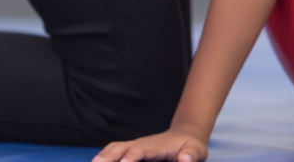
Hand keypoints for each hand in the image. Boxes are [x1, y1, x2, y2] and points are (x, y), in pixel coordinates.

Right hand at [93, 127, 208, 161]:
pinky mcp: (134, 148)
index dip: (132, 156)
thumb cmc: (191, 146)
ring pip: (117, 147)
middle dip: (110, 156)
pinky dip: (105, 154)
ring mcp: (138, 145)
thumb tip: (185, 160)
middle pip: (124, 147)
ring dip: (104, 154)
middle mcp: (144, 144)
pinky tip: (96, 161)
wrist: (186, 135)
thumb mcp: (197, 150)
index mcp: (158, 147)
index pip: (141, 151)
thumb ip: (191, 155)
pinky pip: (117, 149)